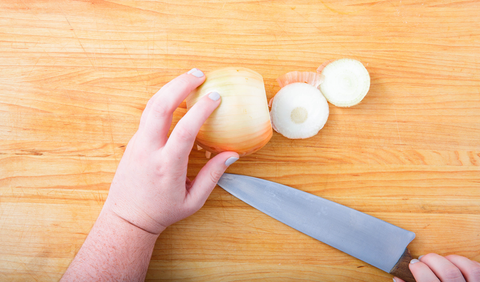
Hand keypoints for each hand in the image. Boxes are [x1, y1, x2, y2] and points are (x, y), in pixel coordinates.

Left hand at [103, 68, 239, 234]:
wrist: (127, 217)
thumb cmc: (161, 212)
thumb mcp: (193, 201)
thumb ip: (212, 176)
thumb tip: (231, 155)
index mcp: (166, 166)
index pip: (184, 130)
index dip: (201, 110)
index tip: (215, 97)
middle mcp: (149, 150)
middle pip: (160, 107)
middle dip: (179, 86)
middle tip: (199, 74)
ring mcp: (138, 143)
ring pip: (151, 106)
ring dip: (170, 88)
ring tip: (189, 78)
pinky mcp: (134, 141)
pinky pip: (148, 114)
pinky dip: (163, 99)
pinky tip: (176, 95)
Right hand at [394, 253, 479, 281]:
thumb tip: (398, 279)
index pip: (427, 280)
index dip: (418, 267)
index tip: (413, 264)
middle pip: (447, 270)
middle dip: (432, 259)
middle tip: (423, 260)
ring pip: (467, 268)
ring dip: (450, 259)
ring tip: (439, 261)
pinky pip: (477, 269)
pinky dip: (465, 262)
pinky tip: (454, 264)